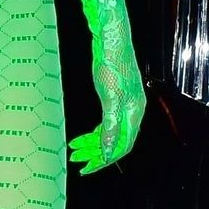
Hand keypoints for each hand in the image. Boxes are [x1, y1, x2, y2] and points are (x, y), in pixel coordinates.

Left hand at [68, 42, 145, 176]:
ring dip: (92, 143)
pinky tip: (82, 136)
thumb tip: (110, 152)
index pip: (122, 146)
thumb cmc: (112, 64)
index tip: (87, 168)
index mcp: (134, 113)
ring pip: (109, 133)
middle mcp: (132, 111)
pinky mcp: (115, 97)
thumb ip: (111, 127)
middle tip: (76, 159)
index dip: (104, 160)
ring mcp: (124, 104)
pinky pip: (106, 122)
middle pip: (115, 142)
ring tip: (74, 149)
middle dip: (95, 153)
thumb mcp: (110, 99)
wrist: (111, 39)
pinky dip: (94, 132)